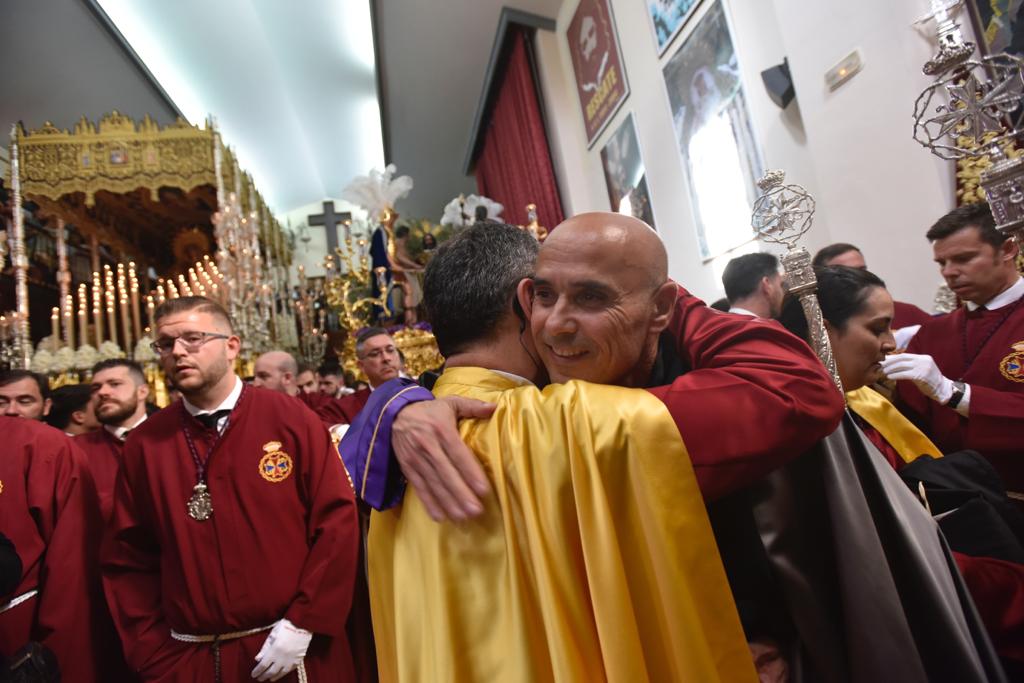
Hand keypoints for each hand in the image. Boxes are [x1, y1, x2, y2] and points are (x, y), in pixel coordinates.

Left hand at [251, 619, 311, 681]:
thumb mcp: (272, 635)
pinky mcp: (298, 659)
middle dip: (264, 676)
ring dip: (274, 677)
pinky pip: (290, 669)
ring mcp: (291, 659)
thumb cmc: (285, 626)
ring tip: (270, 679)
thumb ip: (265, 648)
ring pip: (281, 673)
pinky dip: (284, 673)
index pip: (263, 665)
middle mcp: (282, 657)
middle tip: (259, 679)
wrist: (303, 623)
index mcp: (274, 650)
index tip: (253, 675)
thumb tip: (257, 659)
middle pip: (271, 671)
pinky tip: (281, 674)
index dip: (257, 671)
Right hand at [393, 396, 495, 521]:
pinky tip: (440, 517)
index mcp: (441, 429)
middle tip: (476, 511)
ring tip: (463, 518)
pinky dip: (429, 503)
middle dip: (461, 494)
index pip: (458, 453)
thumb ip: (473, 405)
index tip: (484, 489)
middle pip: (446, 473)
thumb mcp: (450, 402)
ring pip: (433, 484)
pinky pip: (419, 488)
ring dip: (448, 503)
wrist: (394, 413)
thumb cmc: (429, 410)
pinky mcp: (407, 468)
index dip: (470, 472)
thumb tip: (495, 407)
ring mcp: (415, 459)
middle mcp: (427, 446)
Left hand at [879, 353, 953, 403]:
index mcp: (923, 357)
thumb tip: (894, 364)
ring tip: (882, 372)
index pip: (904, 355)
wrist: (943, 390)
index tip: (883, 362)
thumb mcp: (921, 370)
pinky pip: (905, 374)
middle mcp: (923, 360)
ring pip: (902, 365)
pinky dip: (895, 375)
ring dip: (890, 369)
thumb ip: (910, 366)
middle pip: (902, 358)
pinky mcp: (921, 375)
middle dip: (889, 362)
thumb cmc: (929, 382)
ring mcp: (923, 367)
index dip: (892, 358)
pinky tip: (889, 377)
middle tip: (879, 366)